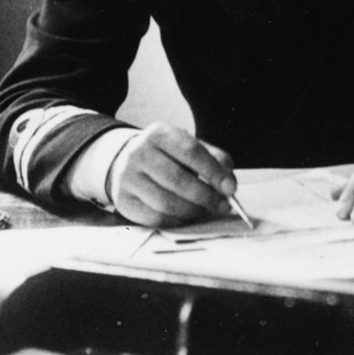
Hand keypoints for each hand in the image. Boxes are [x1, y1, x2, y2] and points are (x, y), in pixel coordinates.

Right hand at [109, 123, 236, 226]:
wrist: (126, 162)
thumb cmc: (166, 156)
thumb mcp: (189, 146)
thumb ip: (214, 159)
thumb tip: (229, 183)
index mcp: (159, 133)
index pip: (190, 151)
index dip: (213, 172)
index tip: (230, 188)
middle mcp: (139, 153)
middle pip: (178, 180)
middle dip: (206, 196)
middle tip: (222, 205)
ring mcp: (127, 177)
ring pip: (166, 203)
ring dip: (193, 211)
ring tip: (204, 209)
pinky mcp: (123, 200)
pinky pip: (155, 218)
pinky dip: (176, 221)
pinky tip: (185, 216)